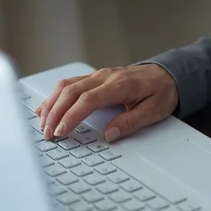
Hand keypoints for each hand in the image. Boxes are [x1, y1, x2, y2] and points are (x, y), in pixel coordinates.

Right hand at [34, 64, 177, 141]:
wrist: (167, 75)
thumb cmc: (160, 92)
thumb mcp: (153, 111)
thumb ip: (130, 123)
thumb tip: (109, 135)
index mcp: (118, 85)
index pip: (88, 100)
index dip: (72, 116)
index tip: (61, 131)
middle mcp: (104, 77)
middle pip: (71, 92)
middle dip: (55, 113)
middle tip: (47, 134)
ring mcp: (98, 76)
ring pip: (66, 86)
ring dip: (51, 104)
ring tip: (42, 124)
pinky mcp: (94, 78)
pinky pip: (69, 84)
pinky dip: (55, 97)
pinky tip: (46, 108)